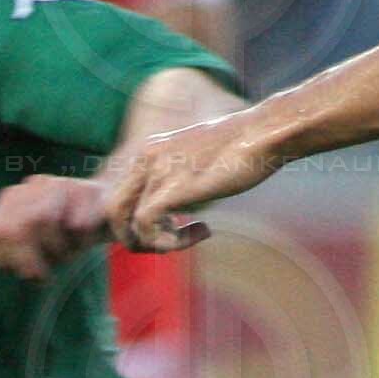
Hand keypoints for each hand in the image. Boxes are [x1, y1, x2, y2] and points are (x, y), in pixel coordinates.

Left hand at [0, 175, 110, 278]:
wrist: (111, 213)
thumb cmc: (65, 235)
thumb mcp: (31, 248)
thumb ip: (1, 248)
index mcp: (14, 197)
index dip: (4, 258)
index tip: (20, 272)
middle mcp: (34, 185)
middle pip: (16, 227)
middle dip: (27, 259)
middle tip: (41, 276)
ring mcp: (62, 185)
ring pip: (44, 222)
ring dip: (57, 250)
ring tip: (67, 255)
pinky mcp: (89, 192)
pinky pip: (78, 225)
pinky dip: (81, 242)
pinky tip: (86, 241)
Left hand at [102, 110, 281, 252]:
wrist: (264, 134)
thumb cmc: (243, 150)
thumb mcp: (198, 164)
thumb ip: (178, 182)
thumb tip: (173, 211)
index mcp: (149, 153)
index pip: (122, 196)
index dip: (139, 222)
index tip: (174, 226)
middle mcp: (145, 159)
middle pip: (114, 211)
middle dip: (136, 237)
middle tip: (171, 242)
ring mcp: (155, 172)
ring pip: (125, 223)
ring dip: (153, 243)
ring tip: (186, 240)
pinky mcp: (170, 187)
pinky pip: (145, 226)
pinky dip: (168, 241)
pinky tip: (203, 230)